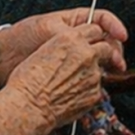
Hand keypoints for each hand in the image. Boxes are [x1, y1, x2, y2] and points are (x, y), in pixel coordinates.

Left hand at [0, 7, 126, 87]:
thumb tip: (87, 37)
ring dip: (109, 67)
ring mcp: (77, 57)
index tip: (122, 36)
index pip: (103, 20)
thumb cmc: (23, 37)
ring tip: (109, 74)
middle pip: (108, 42)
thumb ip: (67, 32)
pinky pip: (90, 76)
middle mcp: (80, 39)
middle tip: (117, 62)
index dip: (115, 27)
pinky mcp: (72, 74)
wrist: (4, 59)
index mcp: (76, 22)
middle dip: (116, 51)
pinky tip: (97, 84)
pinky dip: (96, 81)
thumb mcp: (46, 28)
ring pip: (102, 60)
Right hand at [0, 23, 121, 134]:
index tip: (92, 42)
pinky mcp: (95, 93)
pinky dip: (89, 90)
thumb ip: (66, 46)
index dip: (93, 37)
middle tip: (90, 62)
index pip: (95, 29)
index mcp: (71, 38)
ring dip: (93, 73)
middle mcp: (86, 53)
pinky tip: (73, 94)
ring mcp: (93, 73)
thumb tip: (75, 49)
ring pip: (102, 69)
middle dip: (101, 53)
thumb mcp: (44, 50)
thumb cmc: (28, 81)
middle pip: (106, 47)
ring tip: (73, 83)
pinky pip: (98, 89)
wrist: (28, 106)